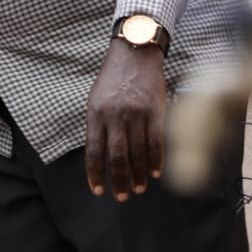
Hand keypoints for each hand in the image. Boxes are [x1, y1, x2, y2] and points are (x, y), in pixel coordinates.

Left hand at [85, 38, 168, 199]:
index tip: (98, 190)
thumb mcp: (95, 100)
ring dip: (138, 174)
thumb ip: (98, 126)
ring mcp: (137, 114)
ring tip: (139, 188)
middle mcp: (115, 116)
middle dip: (119, 180)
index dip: (96, 173)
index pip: (94, 151)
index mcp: (96, 115)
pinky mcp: (156, 111)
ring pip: (138, 152)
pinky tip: (155, 173)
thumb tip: (100, 155)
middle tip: (121, 197)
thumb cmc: (112, 80)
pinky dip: (156, 159)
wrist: (135, 54)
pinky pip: (157, 141)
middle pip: (117, 156)